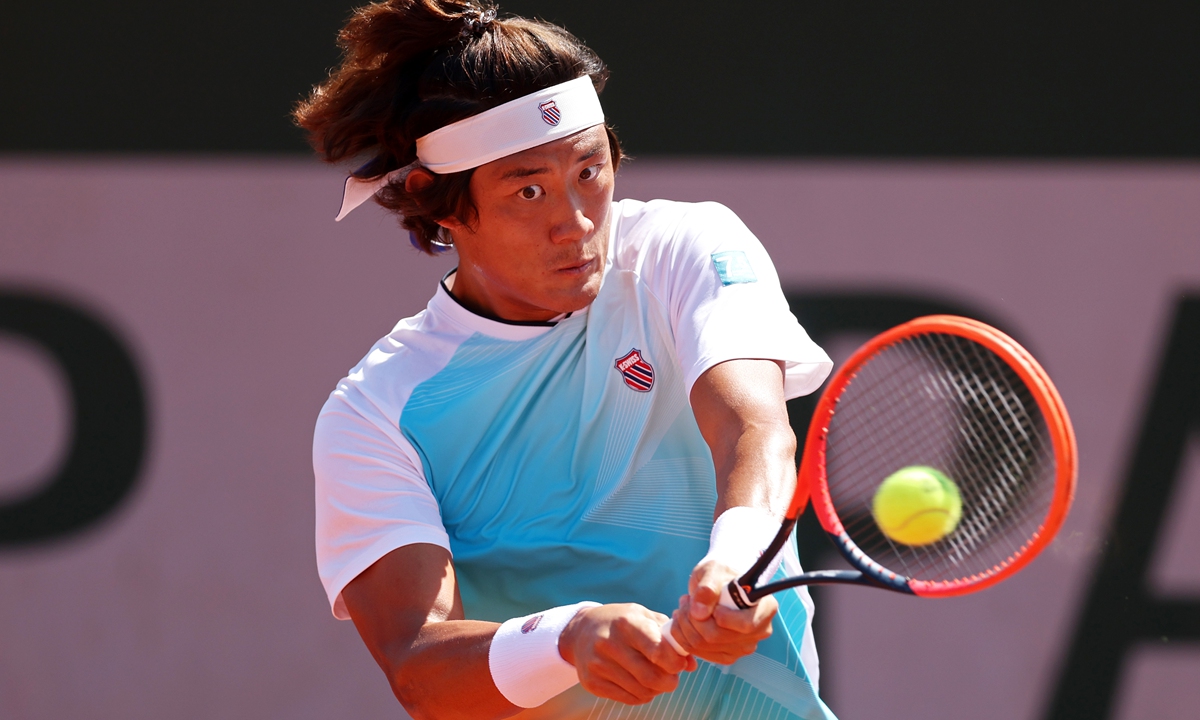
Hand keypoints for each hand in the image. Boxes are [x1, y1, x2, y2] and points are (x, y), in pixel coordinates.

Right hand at [558, 603, 697, 703]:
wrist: (581, 631)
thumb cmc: (621, 622)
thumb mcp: (644, 617)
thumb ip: (670, 637)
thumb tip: (691, 665)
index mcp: (627, 623)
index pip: (658, 651)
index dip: (675, 662)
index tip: (679, 663)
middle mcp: (609, 643)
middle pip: (652, 677)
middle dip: (670, 681)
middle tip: (672, 676)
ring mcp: (598, 665)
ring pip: (642, 691)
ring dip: (657, 689)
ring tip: (656, 678)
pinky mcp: (592, 683)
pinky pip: (629, 699)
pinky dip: (642, 695)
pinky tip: (640, 682)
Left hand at [666, 559, 776, 663]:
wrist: (719, 583)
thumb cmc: (722, 573)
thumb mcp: (714, 570)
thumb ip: (708, 587)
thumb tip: (699, 612)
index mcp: (765, 608)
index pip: (746, 624)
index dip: (723, 618)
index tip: (711, 605)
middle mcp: (759, 631)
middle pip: (718, 637)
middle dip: (693, 619)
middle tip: (684, 600)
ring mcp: (744, 646)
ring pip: (705, 646)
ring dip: (685, 627)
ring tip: (683, 607)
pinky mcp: (728, 655)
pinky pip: (701, 653)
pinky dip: (685, 638)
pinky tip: (684, 621)